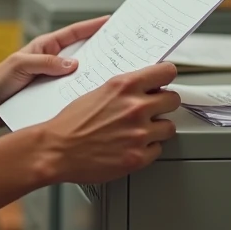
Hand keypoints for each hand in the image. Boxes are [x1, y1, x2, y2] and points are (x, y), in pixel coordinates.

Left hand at [0, 15, 109, 127]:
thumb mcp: (21, 65)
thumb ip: (45, 63)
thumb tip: (73, 64)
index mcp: (46, 47)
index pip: (73, 33)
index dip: (92, 26)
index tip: (110, 20)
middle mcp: (53, 62)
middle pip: (82, 53)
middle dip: (101, 50)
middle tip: (121, 49)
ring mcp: (54, 80)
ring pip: (80, 76)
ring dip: (93, 76)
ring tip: (112, 75)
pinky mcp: (53, 97)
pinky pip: (72, 94)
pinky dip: (82, 95)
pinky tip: (94, 99)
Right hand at [41, 62, 180, 184]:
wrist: (57, 150)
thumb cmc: (72, 123)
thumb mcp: (99, 92)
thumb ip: (125, 89)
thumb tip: (145, 88)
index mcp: (125, 86)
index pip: (167, 72)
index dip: (166, 77)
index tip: (165, 81)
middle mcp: (136, 108)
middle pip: (174, 100)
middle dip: (164, 105)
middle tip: (154, 109)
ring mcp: (139, 134)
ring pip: (169, 127)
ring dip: (157, 129)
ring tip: (140, 131)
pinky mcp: (138, 157)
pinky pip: (158, 150)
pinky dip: (147, 149)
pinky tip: (132, 146)